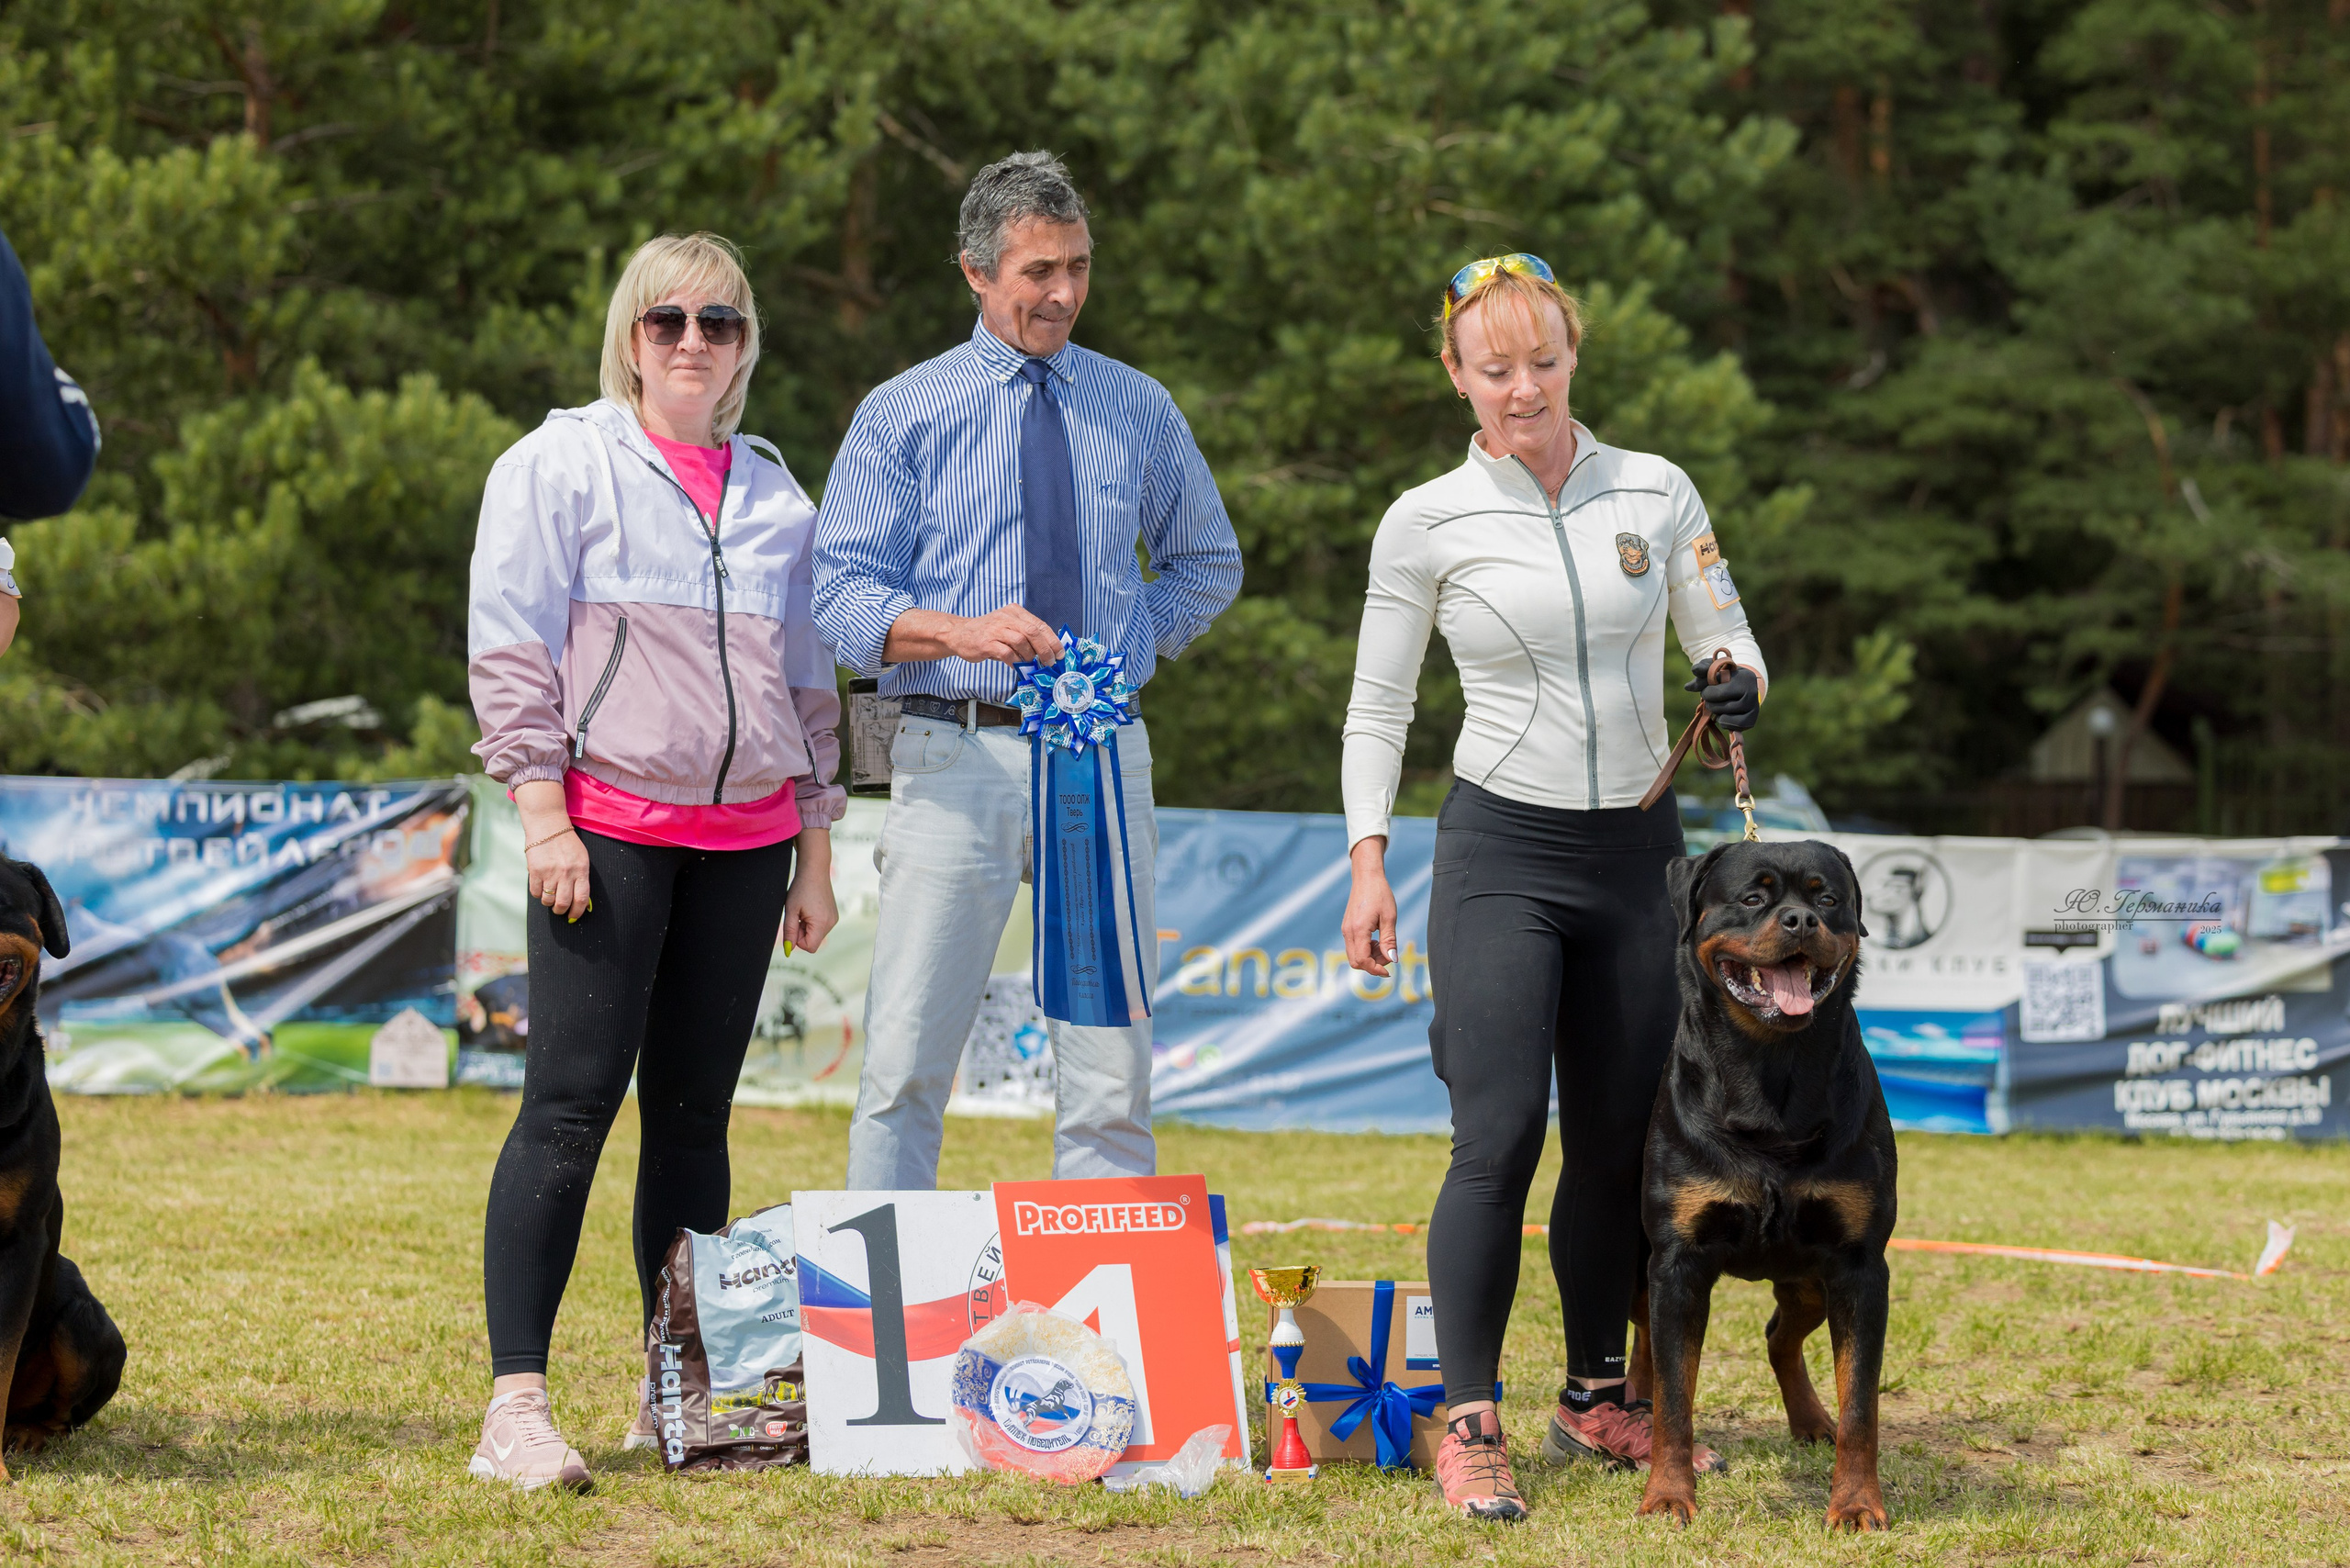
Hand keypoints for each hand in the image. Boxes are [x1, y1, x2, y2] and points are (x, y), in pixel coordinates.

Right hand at [514, 780, 591, 919]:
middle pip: (563, 903)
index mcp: (581, 870)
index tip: (573, 916)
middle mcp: (566, 872)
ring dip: (549, 902)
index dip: (577, 912)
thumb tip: (581, 902)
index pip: (582, 898)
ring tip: (549, 895)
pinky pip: (536, 893)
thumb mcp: (581, 859)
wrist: (548, 826)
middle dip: (561, 911)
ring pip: (548, 900)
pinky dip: (538, 893)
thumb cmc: (567, 844)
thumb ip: (581, 878)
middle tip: (559, 909)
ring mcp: (550, 872)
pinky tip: (540, 885)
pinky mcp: (535, 871)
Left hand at [782, 828, 837, 952]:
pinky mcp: (833, 915)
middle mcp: (831, 923)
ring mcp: (834, 919)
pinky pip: (821, 927)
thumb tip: (788, 950)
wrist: (814, 870)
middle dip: (802, 933)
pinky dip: (813, 922)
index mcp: (821, 923)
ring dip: (807, 927)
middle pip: (813, 942)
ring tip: (804, 910)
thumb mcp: (790, 911)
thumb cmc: (801, 888)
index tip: (794, 924)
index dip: (797, 940)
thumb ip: (789, 932)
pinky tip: (810, 908)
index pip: (809, 947)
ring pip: (816, 935)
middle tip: (797, 915)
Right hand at [883, 604, 1065, 666]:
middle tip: (1050, 662)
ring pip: (1022, 641)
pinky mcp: (987, 642)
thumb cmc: (988, 633)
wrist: (959, 634)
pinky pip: (1007, 653)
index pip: (1040, 625)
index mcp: (1015, 612)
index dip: (1052, 640)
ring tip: (1031, 664)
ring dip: (1030, 656)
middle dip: (1046, 649)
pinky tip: (1017, 666)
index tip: (1060, 653)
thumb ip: (1026, 635)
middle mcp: (1006, 617)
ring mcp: (996, 629)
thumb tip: (1048, 650)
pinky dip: (1015, 661)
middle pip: (1033, 632)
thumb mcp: (1008, 627)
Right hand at [1342, 837, 1398, 975]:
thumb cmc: (1380, 894)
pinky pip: (1353, 946)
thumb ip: (1389, 941)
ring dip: (1370, 957)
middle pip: (1356, 962)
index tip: (1389, 971)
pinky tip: (1377, 939)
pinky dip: (1365, 949)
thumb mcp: (1389, 918)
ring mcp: (1346, 930)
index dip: (1375, 969)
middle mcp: (1348, 932)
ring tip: (1384, 944)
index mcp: (1358, 930)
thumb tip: (1392, 960)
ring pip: (1354, 955)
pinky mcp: (1347, 927)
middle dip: (1372, 964)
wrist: (1367, 877)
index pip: (1362, 961)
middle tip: (1388, 954)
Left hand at [1685, 661, 1760, 731]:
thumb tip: (1687, 687)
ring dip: (1716, 712)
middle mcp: (1752, 692)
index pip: (1718, 691)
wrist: (1743, 686)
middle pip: (1720, 706)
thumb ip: (1702, 671)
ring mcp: (1753, 707)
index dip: (1707, 691)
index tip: (1707, 688)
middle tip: (1710, 698)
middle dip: (1710, 703)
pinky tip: (1724, 713)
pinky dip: (1723, 721)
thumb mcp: (1715, 669)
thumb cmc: (1726, 676)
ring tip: (1719, 704)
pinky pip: (1730, 726)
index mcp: (1745, 677)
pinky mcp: (1751, 720)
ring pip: (1724, 717)